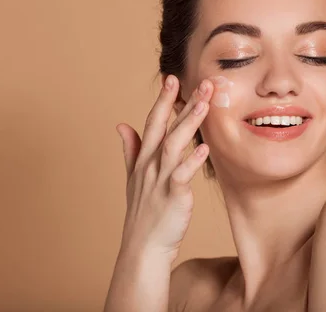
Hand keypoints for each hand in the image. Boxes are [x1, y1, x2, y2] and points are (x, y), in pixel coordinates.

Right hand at [115, 75, 212, 259]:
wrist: (143, 247)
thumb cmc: (143, 212)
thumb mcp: (132, 177)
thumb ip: (130, 149)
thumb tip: (121, 124)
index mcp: (143, 159)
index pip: (152, 123)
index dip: (162, 101)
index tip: (172, 78)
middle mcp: (150, 165)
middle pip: (164, 128)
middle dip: (179, 103)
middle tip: (200, 83)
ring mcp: (160, 180)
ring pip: (173, 145)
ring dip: (188, 124)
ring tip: (203, 105)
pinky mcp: (173, 197)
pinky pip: (182, 175)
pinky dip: (192, 161)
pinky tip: (204, 148)